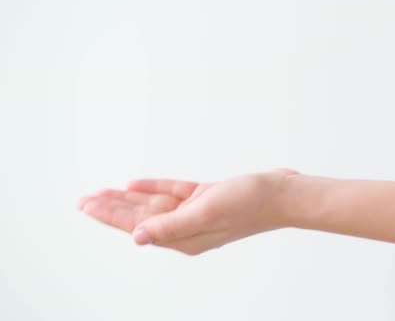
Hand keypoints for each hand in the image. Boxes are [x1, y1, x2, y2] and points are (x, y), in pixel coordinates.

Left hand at [78, 168, 299, 254]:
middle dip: (112, 207)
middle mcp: (187, 227)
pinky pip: (173, 193)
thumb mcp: (206, 214)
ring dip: (129, 197)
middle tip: (85, 199)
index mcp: (185, 237)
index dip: (110, 215)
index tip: (87, 205)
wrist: (282, 194)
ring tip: (103, 191)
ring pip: (154, 204)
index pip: (138, 225)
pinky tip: (136, 184)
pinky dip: (154, 188)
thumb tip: (137, 237)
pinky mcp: (207, 197)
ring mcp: (197, 211)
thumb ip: (170, 226)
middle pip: (141, 216)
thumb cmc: (250, 204)